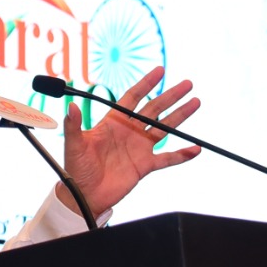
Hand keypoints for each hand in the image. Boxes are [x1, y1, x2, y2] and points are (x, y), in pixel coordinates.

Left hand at [59, 66, 200, 218]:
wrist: (84, 195)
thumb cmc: (76, 169)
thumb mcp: (74, 145)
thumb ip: (74, 126)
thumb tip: (71, 106)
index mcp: (113, 122)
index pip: (133, 98)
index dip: (146, 84)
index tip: (159, 71)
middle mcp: (129, 132)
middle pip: (154, 109)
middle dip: (170, 96)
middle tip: (187, 84)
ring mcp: (139, 148)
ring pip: (164, 128)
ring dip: (179, 116)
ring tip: (195, 103)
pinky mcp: (144, 165)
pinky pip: (167, 159)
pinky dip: (181, 155)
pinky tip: (195, 149)